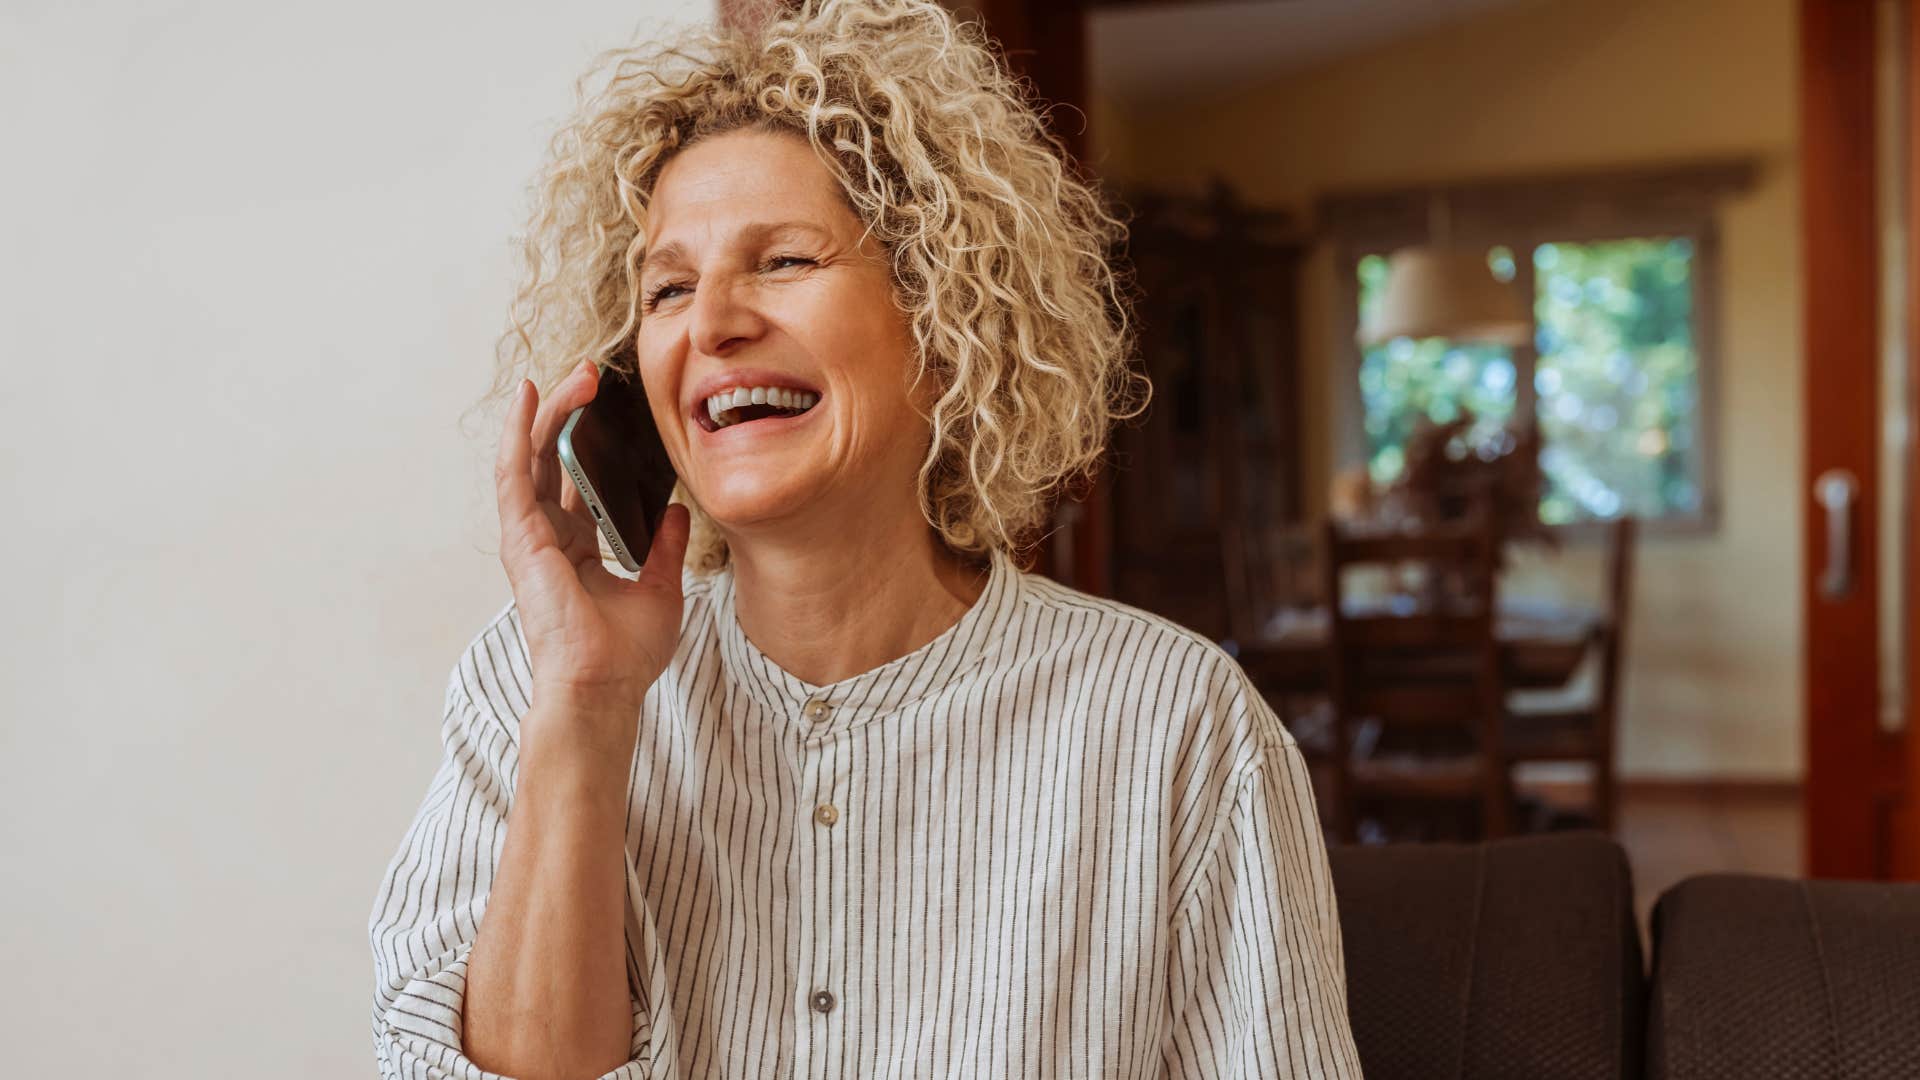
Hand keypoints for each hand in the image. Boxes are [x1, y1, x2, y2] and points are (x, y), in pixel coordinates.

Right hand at [494, 358, 690, 729]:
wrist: (603, 685)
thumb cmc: (624, 652)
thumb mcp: (660, 588)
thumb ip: (665, 546)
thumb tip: (678, 509)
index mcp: (575, 548)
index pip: (574, 482)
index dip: (588, 443)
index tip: (608, 408)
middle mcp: (547, 537)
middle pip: (551, 459)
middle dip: (569, 413)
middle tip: (593, 375)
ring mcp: (530, 536)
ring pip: (532, 456)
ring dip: (549, 411)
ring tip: (573, 374)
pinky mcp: (522, 537)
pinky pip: (515, 472)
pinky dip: (520, 432)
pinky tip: (531, 397)